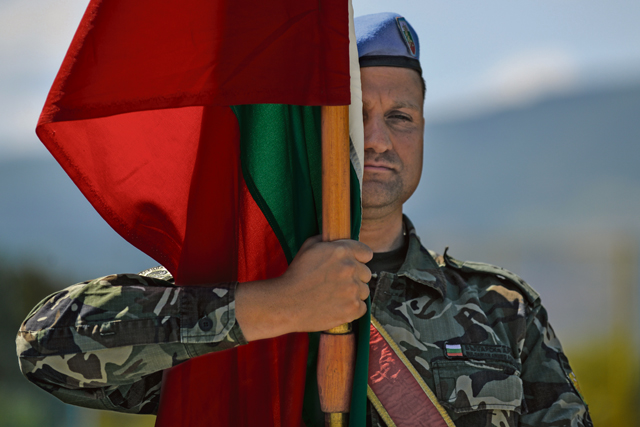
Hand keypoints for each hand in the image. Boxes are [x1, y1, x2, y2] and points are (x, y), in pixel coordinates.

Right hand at [235, 236, 372, 340]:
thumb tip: (337, 238)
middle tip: (337, 283)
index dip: (359, 259)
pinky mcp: (352, 308)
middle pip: (366, 273)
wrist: (286, 303)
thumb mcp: (308, 247)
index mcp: (342, 251)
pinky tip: (337, 306)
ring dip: (353, 293)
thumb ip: (327, 241)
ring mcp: (353, 289)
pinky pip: (362, 307)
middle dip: (355, 277)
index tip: (352, 265)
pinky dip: (352, 309)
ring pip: (364, 291)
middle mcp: (350, 268)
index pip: (366, 252)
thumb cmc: (296, 275)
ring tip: (334, 296)